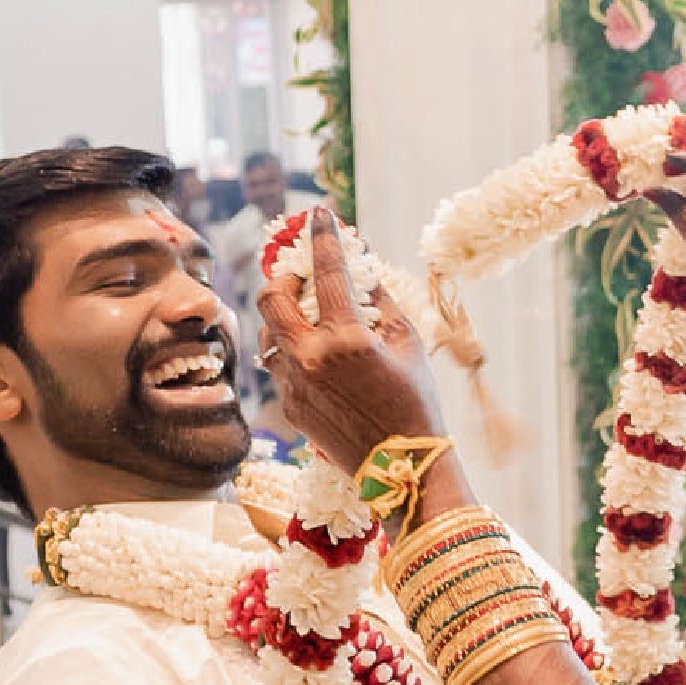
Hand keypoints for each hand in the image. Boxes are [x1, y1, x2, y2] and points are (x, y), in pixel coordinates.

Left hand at [255, 212, 442, 472]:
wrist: (401, 469)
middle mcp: (311, 358)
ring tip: (307, 319)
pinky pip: (279, 367)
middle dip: (282, 278)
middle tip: (298, 277)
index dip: (325, 237)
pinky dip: (293, 353)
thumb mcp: (410, 346)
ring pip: (269, 334)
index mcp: (346, 338)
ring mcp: (295, 384)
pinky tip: (315, 357)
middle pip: (271, 298)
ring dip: (283, 319)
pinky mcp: (290, 407)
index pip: (329, 273)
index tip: (321, 215)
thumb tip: (364, 273)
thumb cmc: (416, 404)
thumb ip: (383, 303)